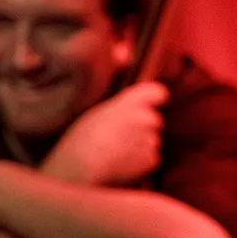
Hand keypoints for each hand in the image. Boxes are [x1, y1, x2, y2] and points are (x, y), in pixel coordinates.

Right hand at [42, 81, 169, 185]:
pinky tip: (121, 165)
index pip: (156, 92)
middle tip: (120, 137)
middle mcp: (144, 118)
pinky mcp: (150, 159)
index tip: (152, 102)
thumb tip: (125, 67)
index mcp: (128, 101)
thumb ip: (117, 102)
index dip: (154, 98)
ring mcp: (150, 139)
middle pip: (153, 120)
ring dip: (140, 147)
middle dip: (143, 128)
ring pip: (152, 141)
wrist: (79, 170)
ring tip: (115, 153)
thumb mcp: (94, 111)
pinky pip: (151, 159)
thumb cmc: (79, 141)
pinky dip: (141, 164)